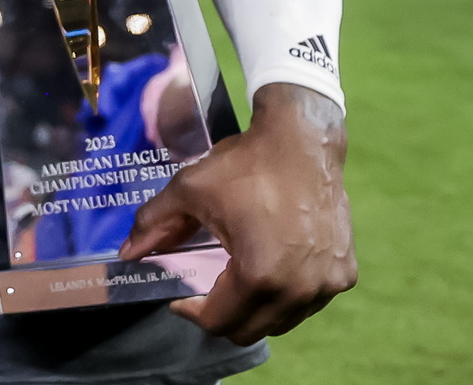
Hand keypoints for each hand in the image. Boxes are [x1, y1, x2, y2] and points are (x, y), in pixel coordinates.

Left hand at [120, 82, 355, 345]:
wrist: (304, 142)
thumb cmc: (246, 164)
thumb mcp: (189, 189)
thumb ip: (154, 224)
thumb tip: (127, 253)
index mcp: (258, 275)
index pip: (217, 322)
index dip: (191, 312)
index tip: (180, 296)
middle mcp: (298, 290)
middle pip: (249, 331)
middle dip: (220, 315)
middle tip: (204, 290)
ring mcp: (326, 284)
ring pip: (280, 321)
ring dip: (254, 309)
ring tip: (236, 275)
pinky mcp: (344, 273)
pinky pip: (307, 303)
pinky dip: (285, 296)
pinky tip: (270, 266)